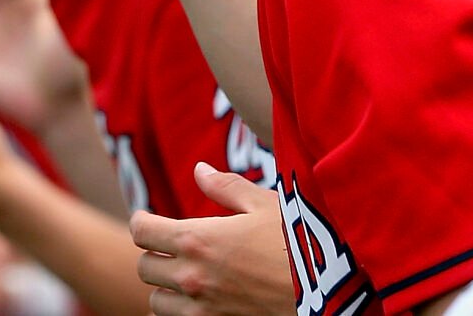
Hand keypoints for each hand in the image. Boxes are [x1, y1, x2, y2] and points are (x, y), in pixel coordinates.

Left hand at [131, 165, 294, 315]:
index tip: (148, 219)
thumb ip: (225, 187)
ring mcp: (205, 310)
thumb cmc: (297, 241)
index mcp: (197, 239)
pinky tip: (197, 301)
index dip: (141, 222)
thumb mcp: (262, 203)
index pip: (142, 232)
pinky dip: (181, 313)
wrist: (330, 290)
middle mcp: (193, 277)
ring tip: (183, 276)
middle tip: (169, 247)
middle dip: (153, 255)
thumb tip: (199, 170)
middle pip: (145, 269)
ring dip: (165, 289)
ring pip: (158, 304)